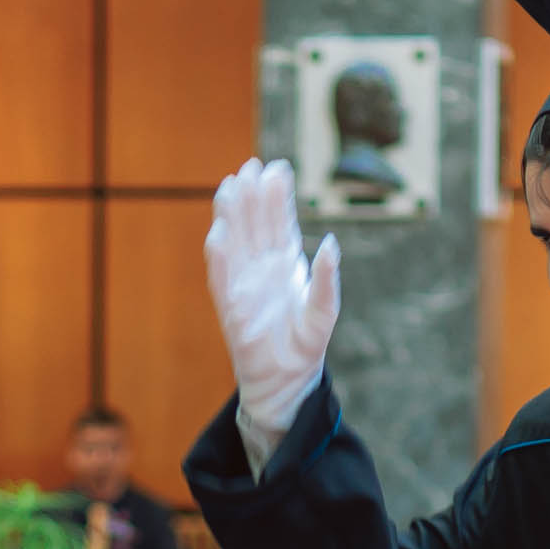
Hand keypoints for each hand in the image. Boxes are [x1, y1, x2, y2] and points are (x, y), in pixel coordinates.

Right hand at [205, 158, 340, 440]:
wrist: (286, 382)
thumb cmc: (304, 347)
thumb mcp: (325, 310)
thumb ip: (327, 277)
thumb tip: (331, 242)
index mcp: (284, 264)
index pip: (279, 222)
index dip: (276, 196)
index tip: (276, 167)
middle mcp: (261, 269)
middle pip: (254, 225)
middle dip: (251, 195)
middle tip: (250, 165)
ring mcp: (243, 286)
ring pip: (235, 243)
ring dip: (231, 216)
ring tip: (230, 186)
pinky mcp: (231, 309)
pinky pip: (222, 279)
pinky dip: (220, 257)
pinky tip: (219, 232)